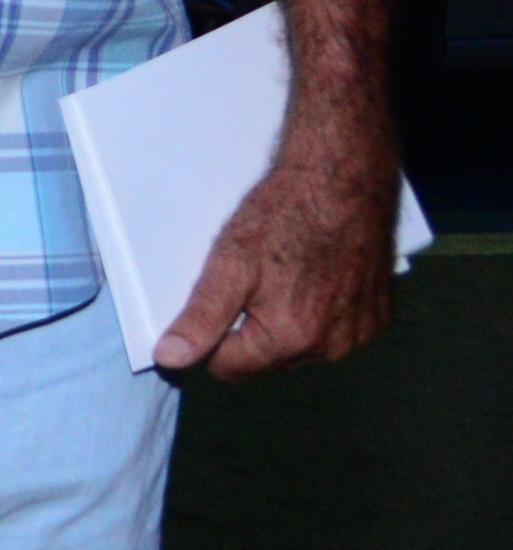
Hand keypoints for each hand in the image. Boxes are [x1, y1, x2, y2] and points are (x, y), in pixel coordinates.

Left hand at [154, 123, 399, 377]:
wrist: (344, 181)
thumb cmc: (286, 214)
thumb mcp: (228, 262)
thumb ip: (200, 317)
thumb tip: (172, 358)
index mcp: (289, 338)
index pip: (228, 368)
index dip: (210, 339)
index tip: (212, 307)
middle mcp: (331, 346)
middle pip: (266, 362)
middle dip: (249, 330)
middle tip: (251, 282)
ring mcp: (359, 334)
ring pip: (300, 349)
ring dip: (285, 324)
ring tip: (284, 276)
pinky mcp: (377, 318)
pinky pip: (335, 332)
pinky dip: (320, 314)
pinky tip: (314, 278)